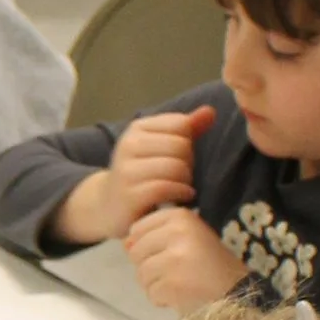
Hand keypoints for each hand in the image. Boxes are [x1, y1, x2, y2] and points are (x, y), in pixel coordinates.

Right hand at [109, 102, 213, 234]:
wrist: (109, 208)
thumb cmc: (142, 175)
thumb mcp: (161, 148)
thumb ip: (187, 129)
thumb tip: (211, 111)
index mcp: (137, 129)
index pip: (181, 124)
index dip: (188, 142)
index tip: (177, 157)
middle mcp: (128, 145)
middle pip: (181, 146)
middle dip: (188, 164)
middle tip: (179, 177)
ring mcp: (127, 171)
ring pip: (176, 167)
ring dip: (185, 181)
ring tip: (179, 188)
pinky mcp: (130, 196)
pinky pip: (166, 188)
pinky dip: (180, 194)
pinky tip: (181, 198)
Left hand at [123, 201, 238, 312]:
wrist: (239, 294)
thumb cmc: (212, 267)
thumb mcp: (188, 240)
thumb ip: (156, 237)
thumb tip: (125, 243)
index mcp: (181, 216)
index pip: (137, 229)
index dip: (148, 247)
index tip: (173, 254)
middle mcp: (177, 232)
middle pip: (135, 252)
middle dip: (150, 268)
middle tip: (177, 273)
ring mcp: (174, 258)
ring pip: (141, 274)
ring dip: (157, 285)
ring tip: (182, 285)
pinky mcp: (172, 283)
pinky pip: (151, 293)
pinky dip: (163, 299)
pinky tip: (183, 296)